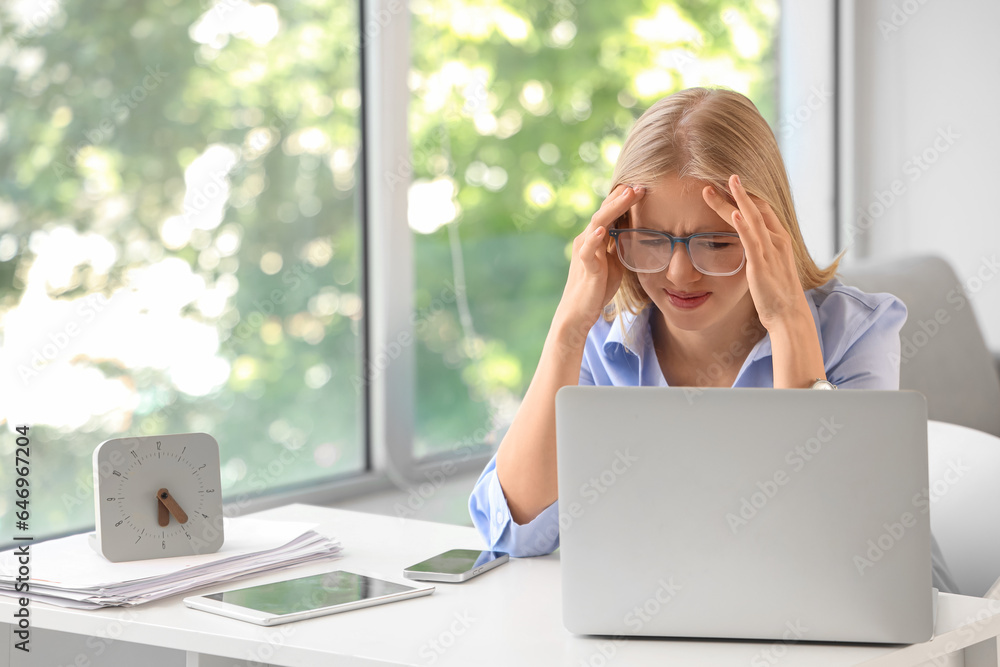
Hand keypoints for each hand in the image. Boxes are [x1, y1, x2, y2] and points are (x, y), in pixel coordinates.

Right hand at [553, 184, 645, 339]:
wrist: (579, 312)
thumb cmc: (598, 287)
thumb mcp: (615, 261)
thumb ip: (621, 245)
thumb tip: (638, 231)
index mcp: (596, 237)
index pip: (610, 211)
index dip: (625, 198)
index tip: (644, 187)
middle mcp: (587, 239)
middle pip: (604, 212)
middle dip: (622, 197)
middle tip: (641, 184)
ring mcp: (585, 252)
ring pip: (597, 223)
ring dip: (613, 208)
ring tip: (627, 195)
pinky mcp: (585, 267)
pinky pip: (588, 250)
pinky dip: (595, 237)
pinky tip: (604, 229)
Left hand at [702, 174, 810, 330]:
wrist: (789, 315)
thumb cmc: (778, 295)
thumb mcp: (770, 268)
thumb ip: (761, 253)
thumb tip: (750, 248)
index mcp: (780, 241)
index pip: (763, 211)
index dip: (747, 196)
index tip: (730, 185)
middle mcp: (777, 241)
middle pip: (756, 209)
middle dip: (738, 192)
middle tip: (721, 177)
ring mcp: (770, 251)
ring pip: (751, 219)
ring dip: (735, 200)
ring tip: (720, 185)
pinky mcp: (761, 265)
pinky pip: (751, 240)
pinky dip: (742, 225)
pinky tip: (734, 211)